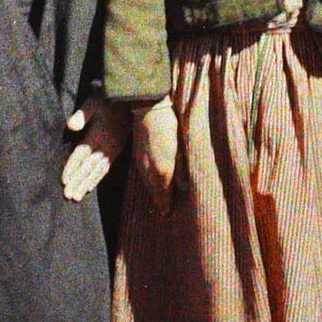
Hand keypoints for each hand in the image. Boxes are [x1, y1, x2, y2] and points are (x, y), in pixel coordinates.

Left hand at [62, 99, 128, 202]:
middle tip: (68, 197)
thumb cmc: (110, 96)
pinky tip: (90, 188)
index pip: (82, 154)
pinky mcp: (117, 149)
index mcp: (99, 133)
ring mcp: (113, 148)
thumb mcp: (96, 99)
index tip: (64, 181)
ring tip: (76, 198)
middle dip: (78, 182)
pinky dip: (97, 179)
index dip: (72, 167)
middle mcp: (107, 144)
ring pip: (97, 171)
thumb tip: (70, 126)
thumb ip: (83, 113)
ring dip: (86, 184)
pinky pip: (105, 168)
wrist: (136, 98)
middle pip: (89, 167)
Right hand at [133, 99, 180, 214]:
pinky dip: (148, 181)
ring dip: (154, 191)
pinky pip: (142, 174)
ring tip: (160, 199)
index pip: (163, 195)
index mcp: (162, 169)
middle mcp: (148, 170)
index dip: (166, 205)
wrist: (148, 108)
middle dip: (160, 201)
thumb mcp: (180, 148)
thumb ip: (182, 170)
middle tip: (165, 211)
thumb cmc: (169, 125)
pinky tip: (153, 180)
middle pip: (154, 192)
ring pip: (147, 184)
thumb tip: (184, 187)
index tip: (168, 214)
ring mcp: (140, 162)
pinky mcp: (136, 155)